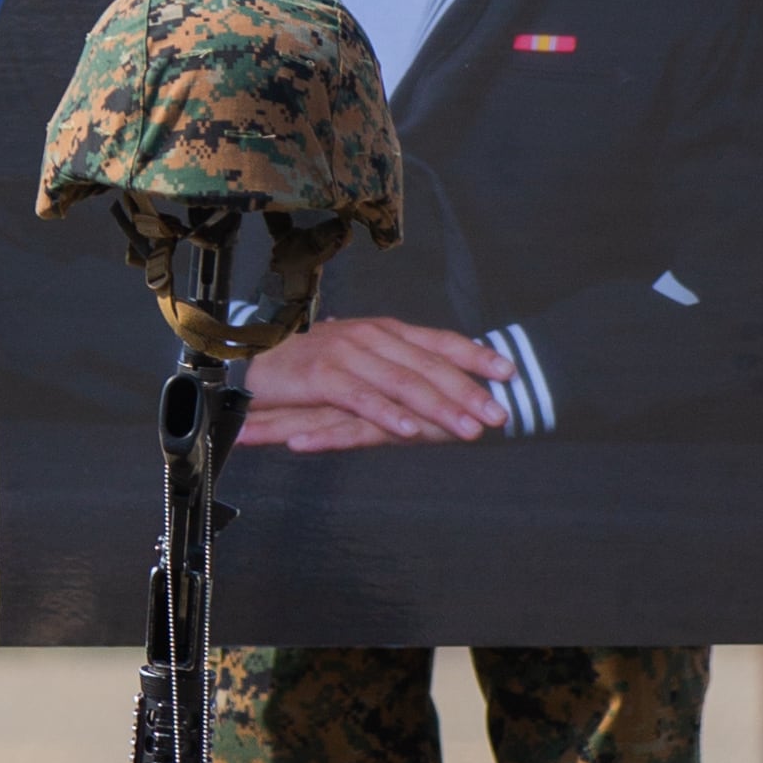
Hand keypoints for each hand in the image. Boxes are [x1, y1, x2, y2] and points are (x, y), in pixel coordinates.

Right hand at [236, 316, 512, 446]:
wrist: (253, 360)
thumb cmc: (311, 366)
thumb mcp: (361, 360)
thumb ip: (398, 369)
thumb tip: (443, 385)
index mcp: (386, 331)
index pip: (439, 341)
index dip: (475, 355)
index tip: (509, 372)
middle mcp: (371, 337)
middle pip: (428, 365)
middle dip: (468, 390)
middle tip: (499, 413)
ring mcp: (347, 355)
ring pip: (402, 382)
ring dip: (439, 407)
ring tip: (468, 429)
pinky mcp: (321, 377)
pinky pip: (361, 399)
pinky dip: (388, 415)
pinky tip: (411, 431)